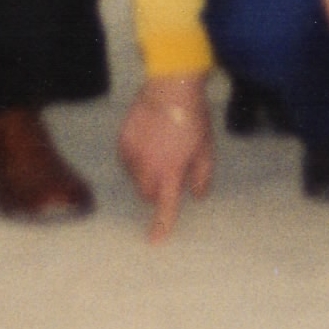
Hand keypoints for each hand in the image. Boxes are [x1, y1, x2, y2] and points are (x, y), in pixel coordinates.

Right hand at [116, 75, 215, 242]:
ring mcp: (132, 154)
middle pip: (147, 194)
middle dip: (157, 190)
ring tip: (160, 149)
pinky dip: (136, 158)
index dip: (161, 225)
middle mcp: (147, 166)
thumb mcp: (205, 149)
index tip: (154, 241)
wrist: (170, 87)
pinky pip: (127, 160)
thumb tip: (196, 196)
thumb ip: (201, 176)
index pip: (165, 207)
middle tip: (169, 172)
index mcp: (170, 171)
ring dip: (146, 173)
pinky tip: (148, 140)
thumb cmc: (193, 118)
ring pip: (135, 177)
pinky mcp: (122, 141)